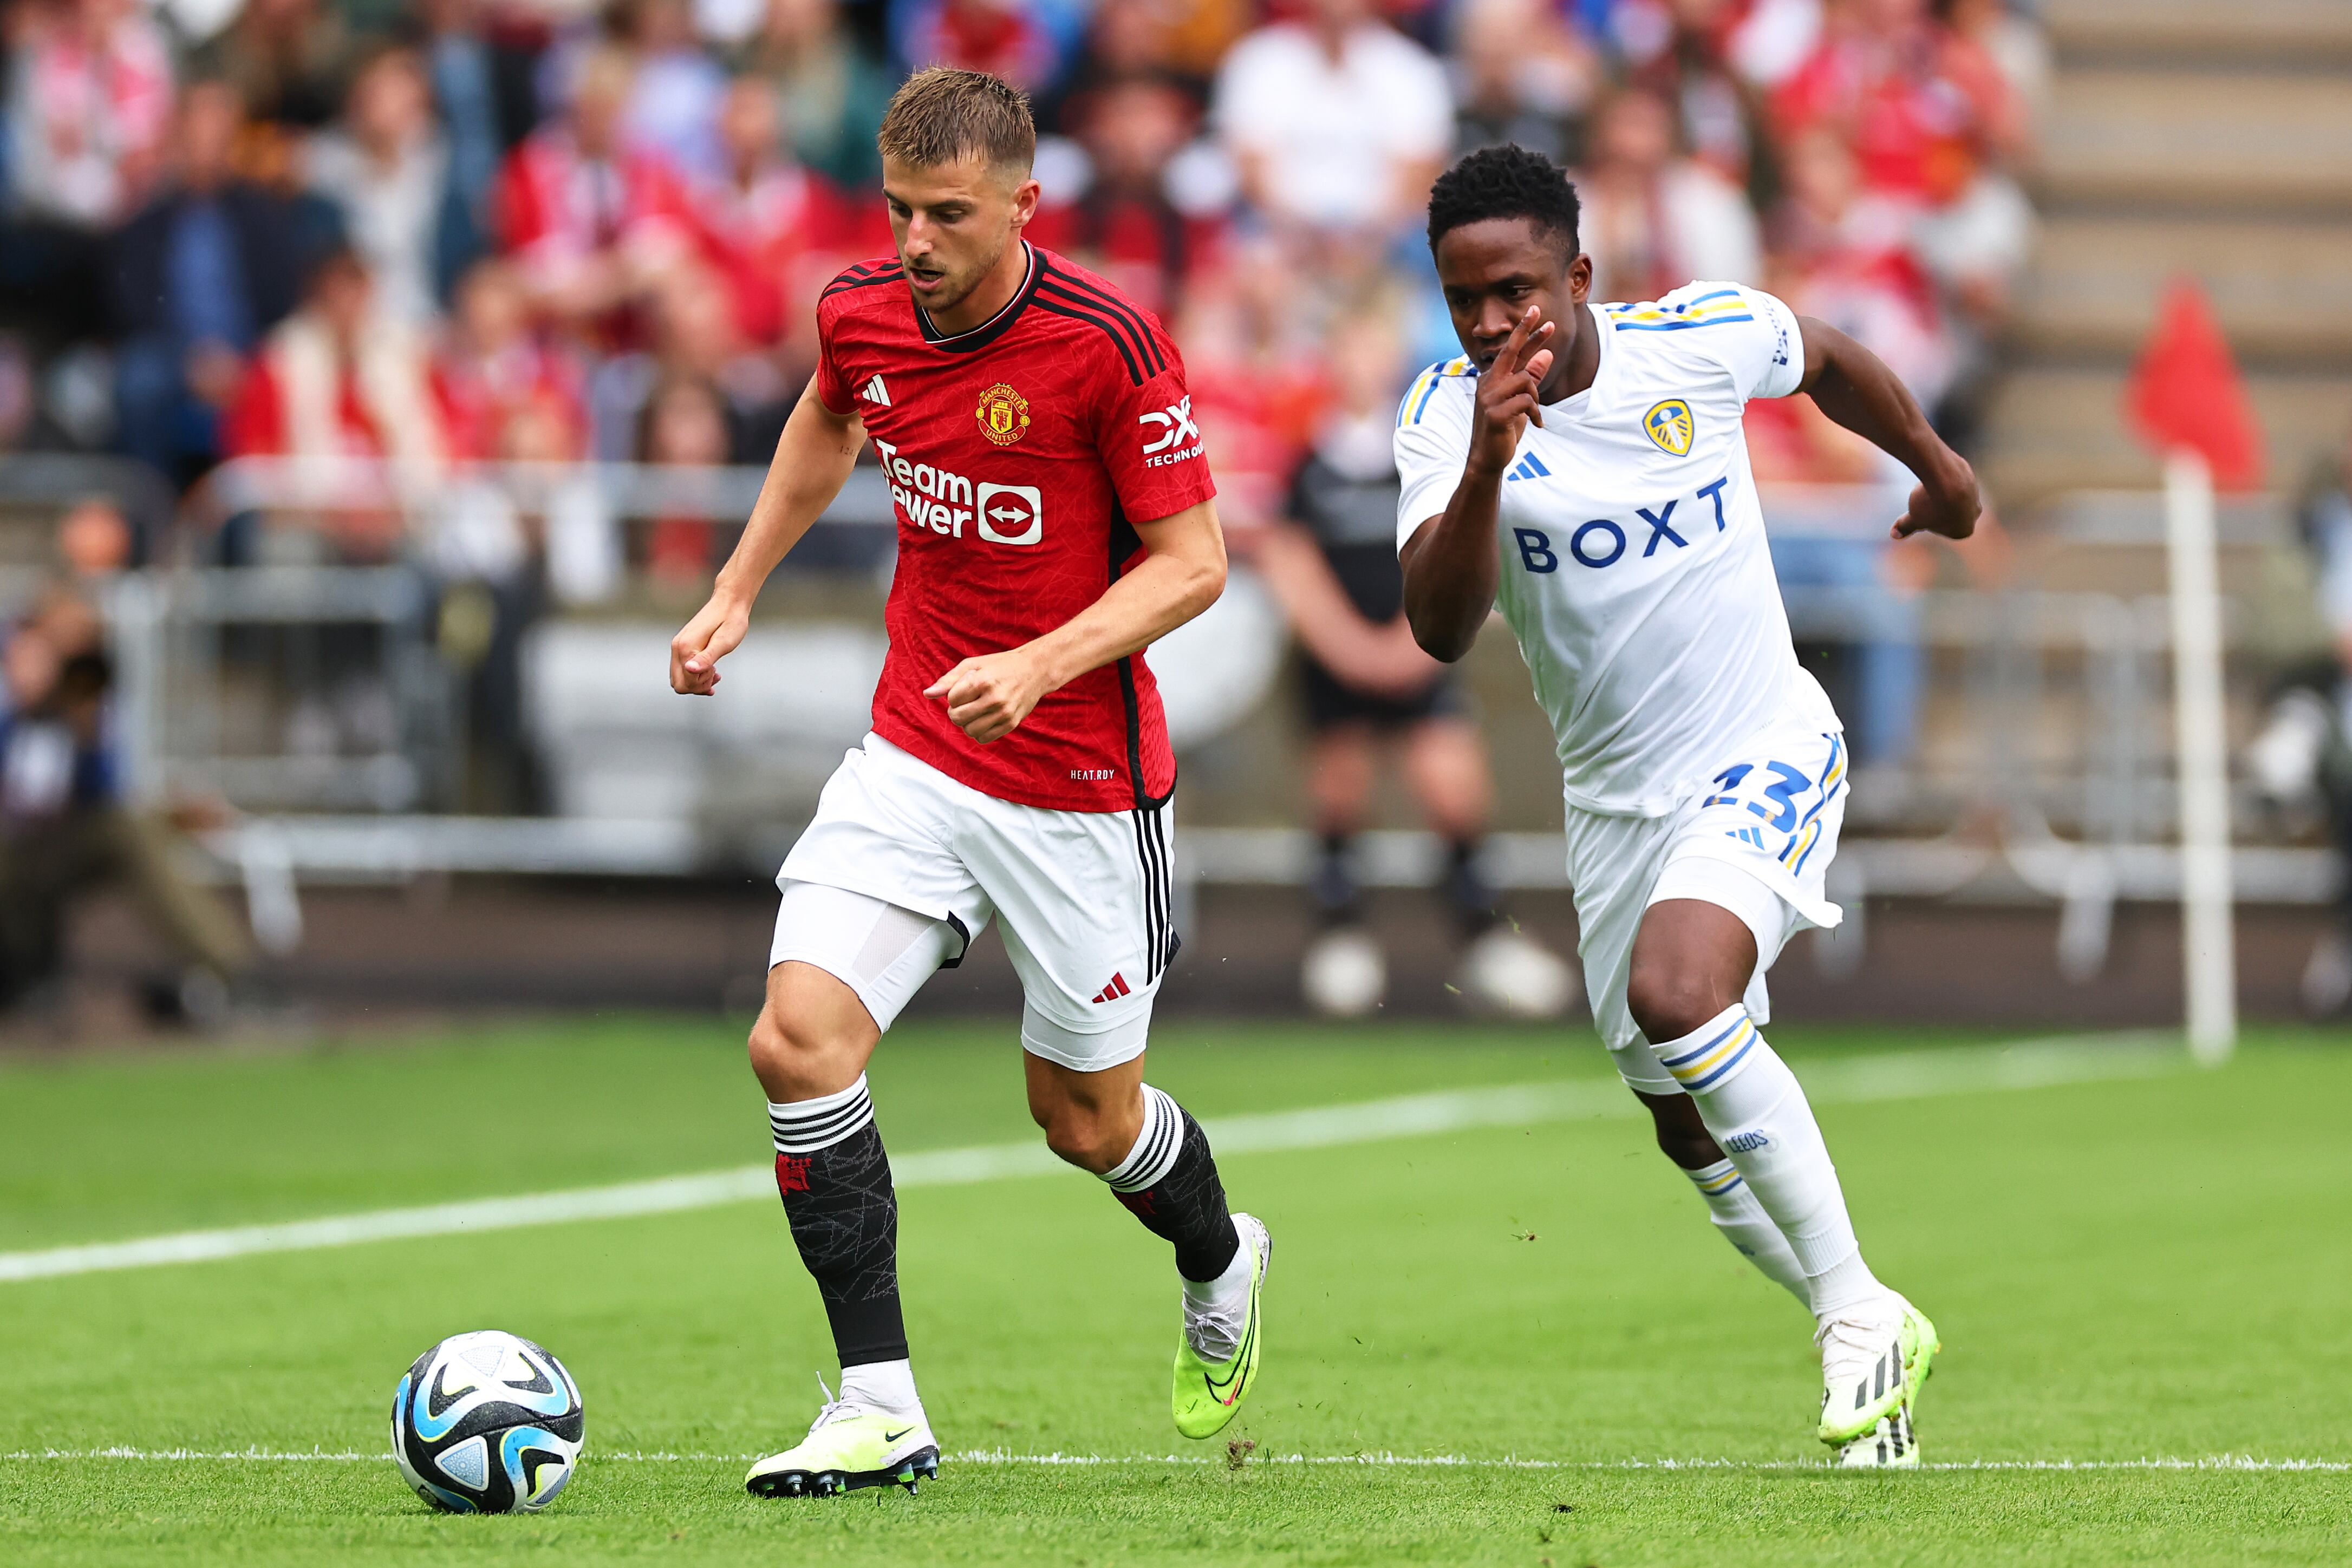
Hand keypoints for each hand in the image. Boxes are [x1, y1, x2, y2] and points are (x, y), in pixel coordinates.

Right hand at [670, 592, 749, 694]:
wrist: (730, 602)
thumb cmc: (731, 621)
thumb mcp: (723, 643)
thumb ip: (707, 658)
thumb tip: (690, 669)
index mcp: (685, 647)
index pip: (685, 682)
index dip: (702, 684)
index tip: (716, 672)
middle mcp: (677, 646)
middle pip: (678, 683)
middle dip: (697, 686)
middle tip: (715, 675)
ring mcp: (678, 645)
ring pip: (680, 677)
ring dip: (697, 681)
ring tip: (715, 673)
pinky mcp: (683, 644)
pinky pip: (683, 667)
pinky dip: (695, 674)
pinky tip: (711, 670)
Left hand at [924, 648, 1051, 742]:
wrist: (1035, 671)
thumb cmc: (1000, 666)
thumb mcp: (973, 665)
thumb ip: (948, 680)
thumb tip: (927, 694)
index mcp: (983, 681)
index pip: (952, 699)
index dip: (953, 695)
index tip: (965, 689)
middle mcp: (994, 699)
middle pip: (957, 718)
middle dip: (956, 711)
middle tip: (966, 703)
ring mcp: (1004, 713)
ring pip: (969, 731)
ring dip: (967, 723)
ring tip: (975, 711)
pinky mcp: (1011, 724)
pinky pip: (984, 738)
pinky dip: (979, 732)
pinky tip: (984, 719)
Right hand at [1468, 307, 1554, 477]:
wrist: (1487, 458)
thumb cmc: (1503, 429)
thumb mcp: (1521, 401)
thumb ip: (1531, 378)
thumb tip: (1546, 354)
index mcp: (1492, 379)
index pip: (1511, 351)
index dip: (1526, 333)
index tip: (1537, 314)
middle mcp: (1487, 383)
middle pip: (1510, 352)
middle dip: (1528, 334)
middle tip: (1548, 320)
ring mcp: (1489, 397)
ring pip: (1525, 381)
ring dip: (1536, 398)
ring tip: (1534, 415)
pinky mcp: (1495, 413)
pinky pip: (1526, 401)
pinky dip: (1535, 413)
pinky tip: (1535, 425)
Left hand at [1891, 457, 1980, 540]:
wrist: (1944, 477)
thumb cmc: (1931, 504)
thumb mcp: (1914, 519)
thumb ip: (1906, 527)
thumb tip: (1894, 535)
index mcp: (1963, 531)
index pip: (1940, 528)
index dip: (1926, 520)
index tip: (1922, 513)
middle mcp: (1974, 514)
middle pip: (1947, 512)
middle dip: (1935, 507)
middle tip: (1924, 500)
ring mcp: (1974, 494)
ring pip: (1950, 495)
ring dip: (1937, 492)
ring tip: (1928, 488)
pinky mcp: (1970, 476)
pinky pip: (1951, 480)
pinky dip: (1941, 479)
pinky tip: (1934, 475)